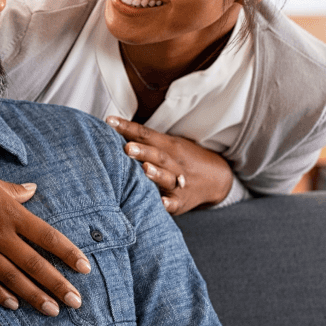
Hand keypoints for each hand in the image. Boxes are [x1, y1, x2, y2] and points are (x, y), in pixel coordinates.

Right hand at [0, 180, 91, 316]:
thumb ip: (15, 190)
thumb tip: (33, 188)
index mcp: (12, 214)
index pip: (47, 236)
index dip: (68, 252)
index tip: (85, 267)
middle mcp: (1, 235)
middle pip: (35, 263)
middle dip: (57, 283)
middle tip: (76, 301)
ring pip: (13, 277)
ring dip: (34, 295)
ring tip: (53, 310)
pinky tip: (15, 305)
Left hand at [106, 116, 232, 215]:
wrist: (216, 179)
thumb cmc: (181, 159)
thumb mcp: (168, 144)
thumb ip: (144, 139)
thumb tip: (112, 127)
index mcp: (168, 146)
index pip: (146, 134)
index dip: (128, 128)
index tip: (110, 122)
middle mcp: (174, 162)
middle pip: (158, 155)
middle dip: (142, 151)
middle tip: (127, 148)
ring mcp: (179, 182)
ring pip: (167, 177)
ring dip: (156, 174)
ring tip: (144, 169)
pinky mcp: (181, 201)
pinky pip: (174, 203)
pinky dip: (168, 203)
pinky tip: (160, 202)